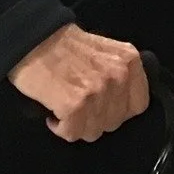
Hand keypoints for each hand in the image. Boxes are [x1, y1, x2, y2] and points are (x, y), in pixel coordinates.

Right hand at [7, 24, 147, 141]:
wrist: (34, 41)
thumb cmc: (67, 47)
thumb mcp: (108, 52)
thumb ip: (121, 74)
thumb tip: (124, 104)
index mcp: (130, 61)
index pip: (139, 105)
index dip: (119, 112)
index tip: (103, 109)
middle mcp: (118, 75)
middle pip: (114, 122)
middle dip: (95, 120)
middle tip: (80, 108)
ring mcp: (97, 91)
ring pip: (94, 132)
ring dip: (77, 125)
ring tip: (66, 108)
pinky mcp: (74, 105)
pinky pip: (73, 133)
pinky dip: (60, 127)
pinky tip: (55, 113)